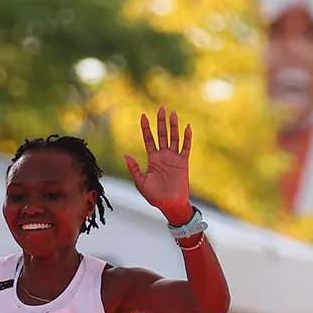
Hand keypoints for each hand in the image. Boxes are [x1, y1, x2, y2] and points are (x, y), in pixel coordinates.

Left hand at [123, 106, 193, 222]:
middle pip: (162, 134)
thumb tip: (126, 155)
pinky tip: (187, 127)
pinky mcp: (183, 163)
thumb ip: (134, 168)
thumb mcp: (141, 182)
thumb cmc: (154, 196)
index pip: (149, 139)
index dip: (146, 128)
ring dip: (173, 126)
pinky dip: (187, 137)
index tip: (143, 116)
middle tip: (160, 108)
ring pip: (174, 138)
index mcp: (153, 159)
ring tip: (173, 113)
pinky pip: (186, 147)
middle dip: (161, 121)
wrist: (170, 205)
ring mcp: (174, 158)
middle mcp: (163, 156)